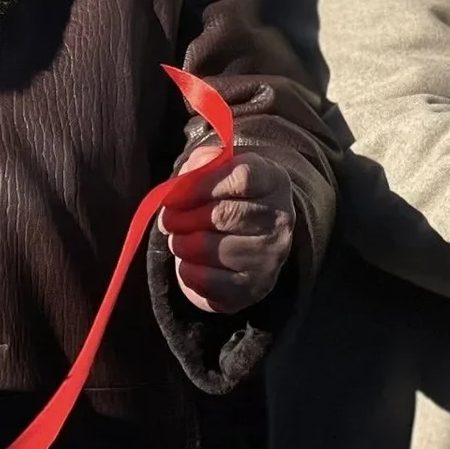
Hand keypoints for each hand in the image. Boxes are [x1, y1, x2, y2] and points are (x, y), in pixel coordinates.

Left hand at [161, 148, 295, 314]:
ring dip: (182, 244)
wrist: (253, 241)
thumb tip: (192, 170)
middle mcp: (280, 219)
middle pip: (222, 215)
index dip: (200, 185)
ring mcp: (270, 256)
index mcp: (273, 181)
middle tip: (169, 219)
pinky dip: (188, 271)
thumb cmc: (228, 197)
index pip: (241, 178)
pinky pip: (207, 280)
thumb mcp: (220, 171)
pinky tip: (190, 262)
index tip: (174, 195)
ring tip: (180, 239)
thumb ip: (203, 161)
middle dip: (183, 218)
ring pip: (209, 248)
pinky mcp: (254, 287)